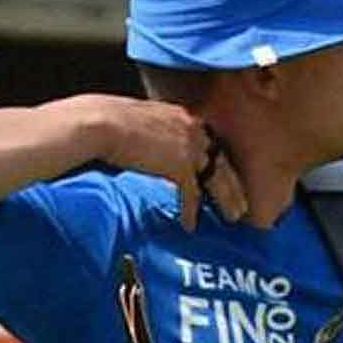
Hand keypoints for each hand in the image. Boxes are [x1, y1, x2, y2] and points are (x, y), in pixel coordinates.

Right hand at [72, 95, 248, 228]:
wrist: (100, 122)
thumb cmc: (106, 120)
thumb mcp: (140, 119)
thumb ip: (155, 132)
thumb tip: (149, 146)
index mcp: (183, 116)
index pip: (209, 142)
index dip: (217, 161)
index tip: (223, 175)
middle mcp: (192, 130)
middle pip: (221, 161)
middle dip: (232, 185)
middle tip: (242, 203)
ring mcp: (189, 148)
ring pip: (217, 179)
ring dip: (226, 201)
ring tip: (232, 217)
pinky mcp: (180, 167)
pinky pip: (191, 195)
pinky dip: (191, 212)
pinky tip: (190, 225)